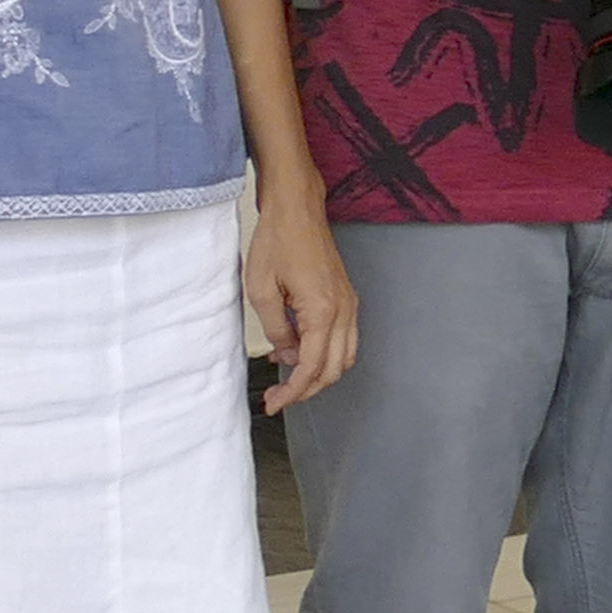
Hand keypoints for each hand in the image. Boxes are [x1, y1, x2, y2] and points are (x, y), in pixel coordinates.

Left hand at [247, 195, 361, 410]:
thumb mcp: (262, 290)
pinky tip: (298, 350)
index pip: (313, 366)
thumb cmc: (277, 242)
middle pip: (336, 368)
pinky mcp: (346, 297)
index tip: (273, 403)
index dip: (293, 391)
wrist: (296, 209)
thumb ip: (277, 330)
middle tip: (279, 396)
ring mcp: (349, 304)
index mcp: (323, 311)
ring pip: (345, 356)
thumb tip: (288, 354)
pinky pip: (344, 338)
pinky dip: (326, 353)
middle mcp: (344, 311)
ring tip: (289, 377)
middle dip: (308, 389)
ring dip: (320, 373)